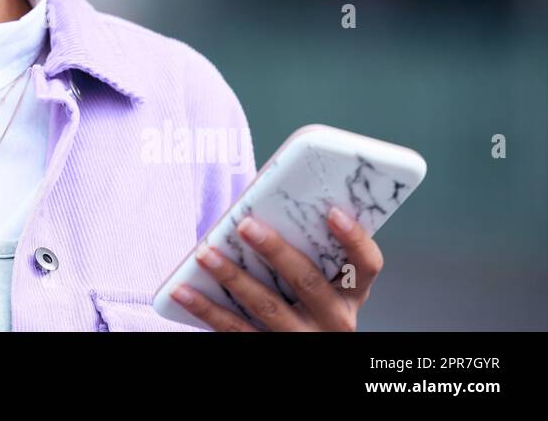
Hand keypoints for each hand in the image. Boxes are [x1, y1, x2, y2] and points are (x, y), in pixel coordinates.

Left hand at [171, 206, 381, 330]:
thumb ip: (303, 246)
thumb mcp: (318, 280)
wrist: (301, 347)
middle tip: (246, 225)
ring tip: (204, 252)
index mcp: (350, 294)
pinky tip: (181, 290)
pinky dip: (204, 308)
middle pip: (308, 283)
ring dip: (232, 277)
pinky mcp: (270, 351)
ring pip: (266, 308)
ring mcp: (301, 340)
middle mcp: (333, 320)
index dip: (354, 239)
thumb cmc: (301, 299)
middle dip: (276, 252)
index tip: (333, 211)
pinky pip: (234, 330)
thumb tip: (261, 196)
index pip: (366, 266)